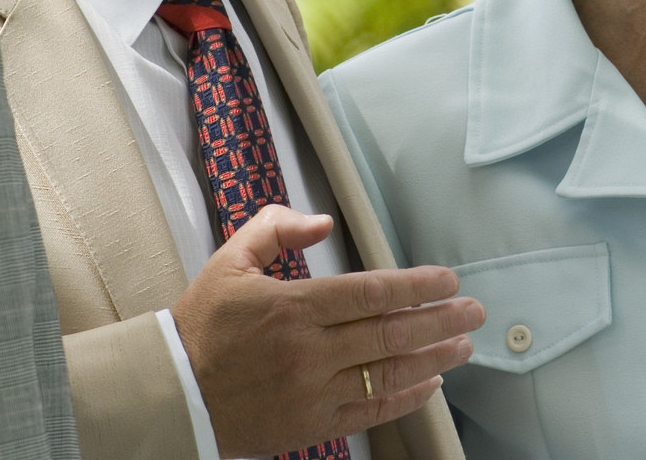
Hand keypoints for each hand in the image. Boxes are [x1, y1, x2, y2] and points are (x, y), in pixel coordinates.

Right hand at [171, 204, 484, 456]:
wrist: (170, 393)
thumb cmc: (202, 325)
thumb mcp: (230, 261)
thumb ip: (276, 228)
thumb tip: (322, 220)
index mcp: (293, 307)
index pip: (372, 293)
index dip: (417, 286)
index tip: (448, 279)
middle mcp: (309, 351)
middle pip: (391, 332)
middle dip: (441, 319)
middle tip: (474, 311)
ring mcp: (312, 391)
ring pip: (388, 374)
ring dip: (434, 358)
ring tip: (463, 345)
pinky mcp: (311, 424)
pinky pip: (370, 412)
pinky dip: (405, 399)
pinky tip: (430, 384)